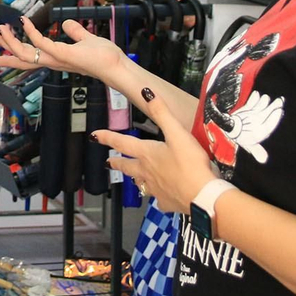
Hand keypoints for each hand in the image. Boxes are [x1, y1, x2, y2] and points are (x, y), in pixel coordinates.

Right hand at [0, 18, 124, 79]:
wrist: (117, 66)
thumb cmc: (105, 57)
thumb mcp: (86, 40)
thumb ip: (75, 32)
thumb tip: (67, 23)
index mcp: (54, 59)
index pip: (28, 57)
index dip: (10, 53)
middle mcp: (52, 61)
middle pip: (20, 56)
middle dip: (2, 45)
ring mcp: (56, 59)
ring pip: (24, 53)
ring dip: (10, 40)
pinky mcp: (64, 55)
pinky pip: (42, 44)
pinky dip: (31, 32)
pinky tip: (24, 21)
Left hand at [95, 87, 214, 213]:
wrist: (201, 196)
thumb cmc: (189, 163)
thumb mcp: (177, 133)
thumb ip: (162, 113)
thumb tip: (146, 93)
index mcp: (147, 154)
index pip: (122, 143)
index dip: (107, 137)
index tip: (94, 136)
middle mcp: (146, 172)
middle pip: (126, 167)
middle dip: (116, 163)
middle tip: (108, 162)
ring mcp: (155, 189)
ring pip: (140, 183)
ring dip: (135, 179)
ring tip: (133, 178)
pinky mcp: (166, 202)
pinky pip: (158, 198)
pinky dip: (157, 195)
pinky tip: (161, 196)